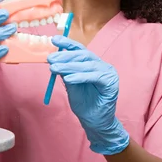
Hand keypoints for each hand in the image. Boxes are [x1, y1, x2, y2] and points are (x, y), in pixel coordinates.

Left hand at [48, 36, 129, 154]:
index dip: (68, 43)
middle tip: (50, 59)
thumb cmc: (85, 105)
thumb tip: (54, 59)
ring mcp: (108, 73)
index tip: (54, 39)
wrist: (95, 122)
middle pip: (84, 55)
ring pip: (88, 65)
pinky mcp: (111, 83)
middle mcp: (102, 66)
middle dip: (65, 56)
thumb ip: (66, 72)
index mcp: (93, 64)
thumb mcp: (71, 85)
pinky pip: (95, 76)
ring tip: (54, 68)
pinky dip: (81, 76)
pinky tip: (69, 79)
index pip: (80, 50)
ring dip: (70, 66)